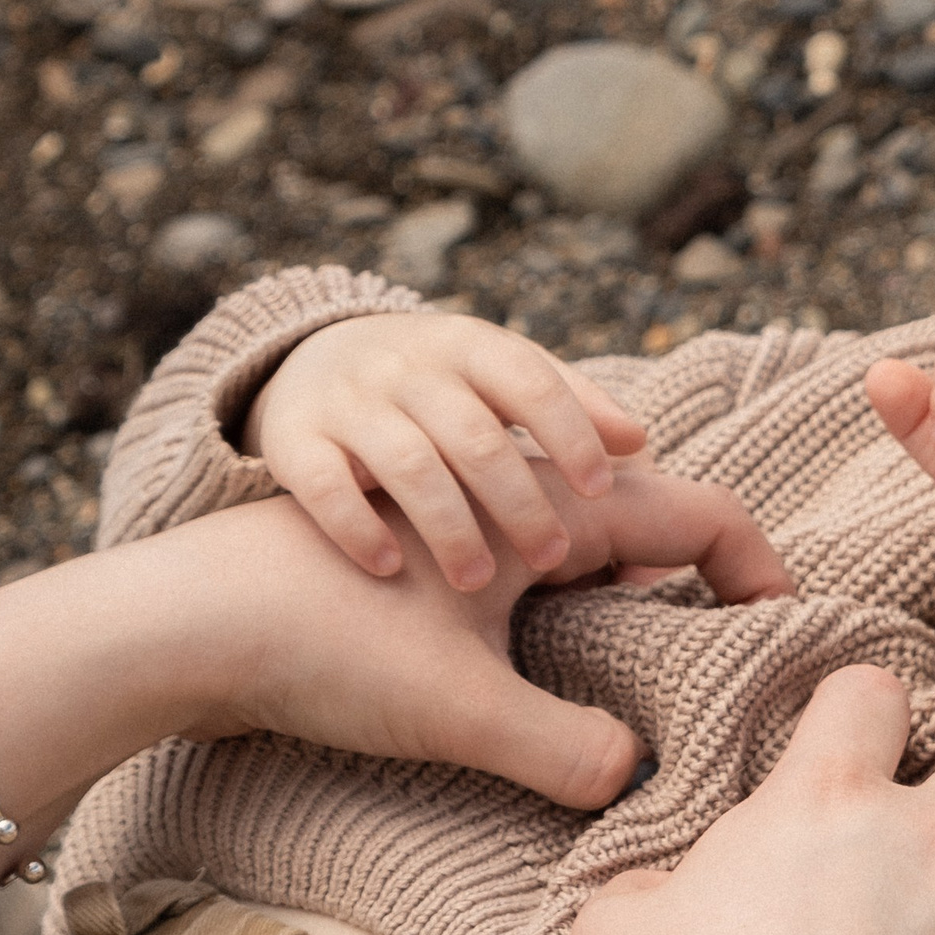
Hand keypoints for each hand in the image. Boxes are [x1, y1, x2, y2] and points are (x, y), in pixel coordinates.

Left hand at [195, 464, 793, 811]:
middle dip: (714, 586)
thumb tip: (637, 775)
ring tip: (670, 676)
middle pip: (659, 522)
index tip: (788, 637)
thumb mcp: (459, 710)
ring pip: (598, 542)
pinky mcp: (433, 551)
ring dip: (647, 594)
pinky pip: (540, 566)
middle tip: (744, 667)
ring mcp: (476, 513)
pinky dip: (578, 607)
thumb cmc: (324, 642)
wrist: (184, 615)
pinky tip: (562, 672)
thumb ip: (567, 750)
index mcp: (555, 503)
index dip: (764, 572)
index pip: (705, 514)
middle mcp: (523, 490)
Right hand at [249, 309, 649, 589]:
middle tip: (550, 559)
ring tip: (479, 585)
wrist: (307, 363)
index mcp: (468, 350)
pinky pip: (323, 484)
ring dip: (449, 527)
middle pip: (473, 434)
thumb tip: (641, 446)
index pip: (530, 381)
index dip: (569, 433)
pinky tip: (389, 569)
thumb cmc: (437, 390)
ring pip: (406, 463)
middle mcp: (407, 369)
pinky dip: (355, 526)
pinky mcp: (293, 441)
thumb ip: (569, 405)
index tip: (601, 491)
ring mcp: (347, 403)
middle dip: (517, 500)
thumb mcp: (497, 378)